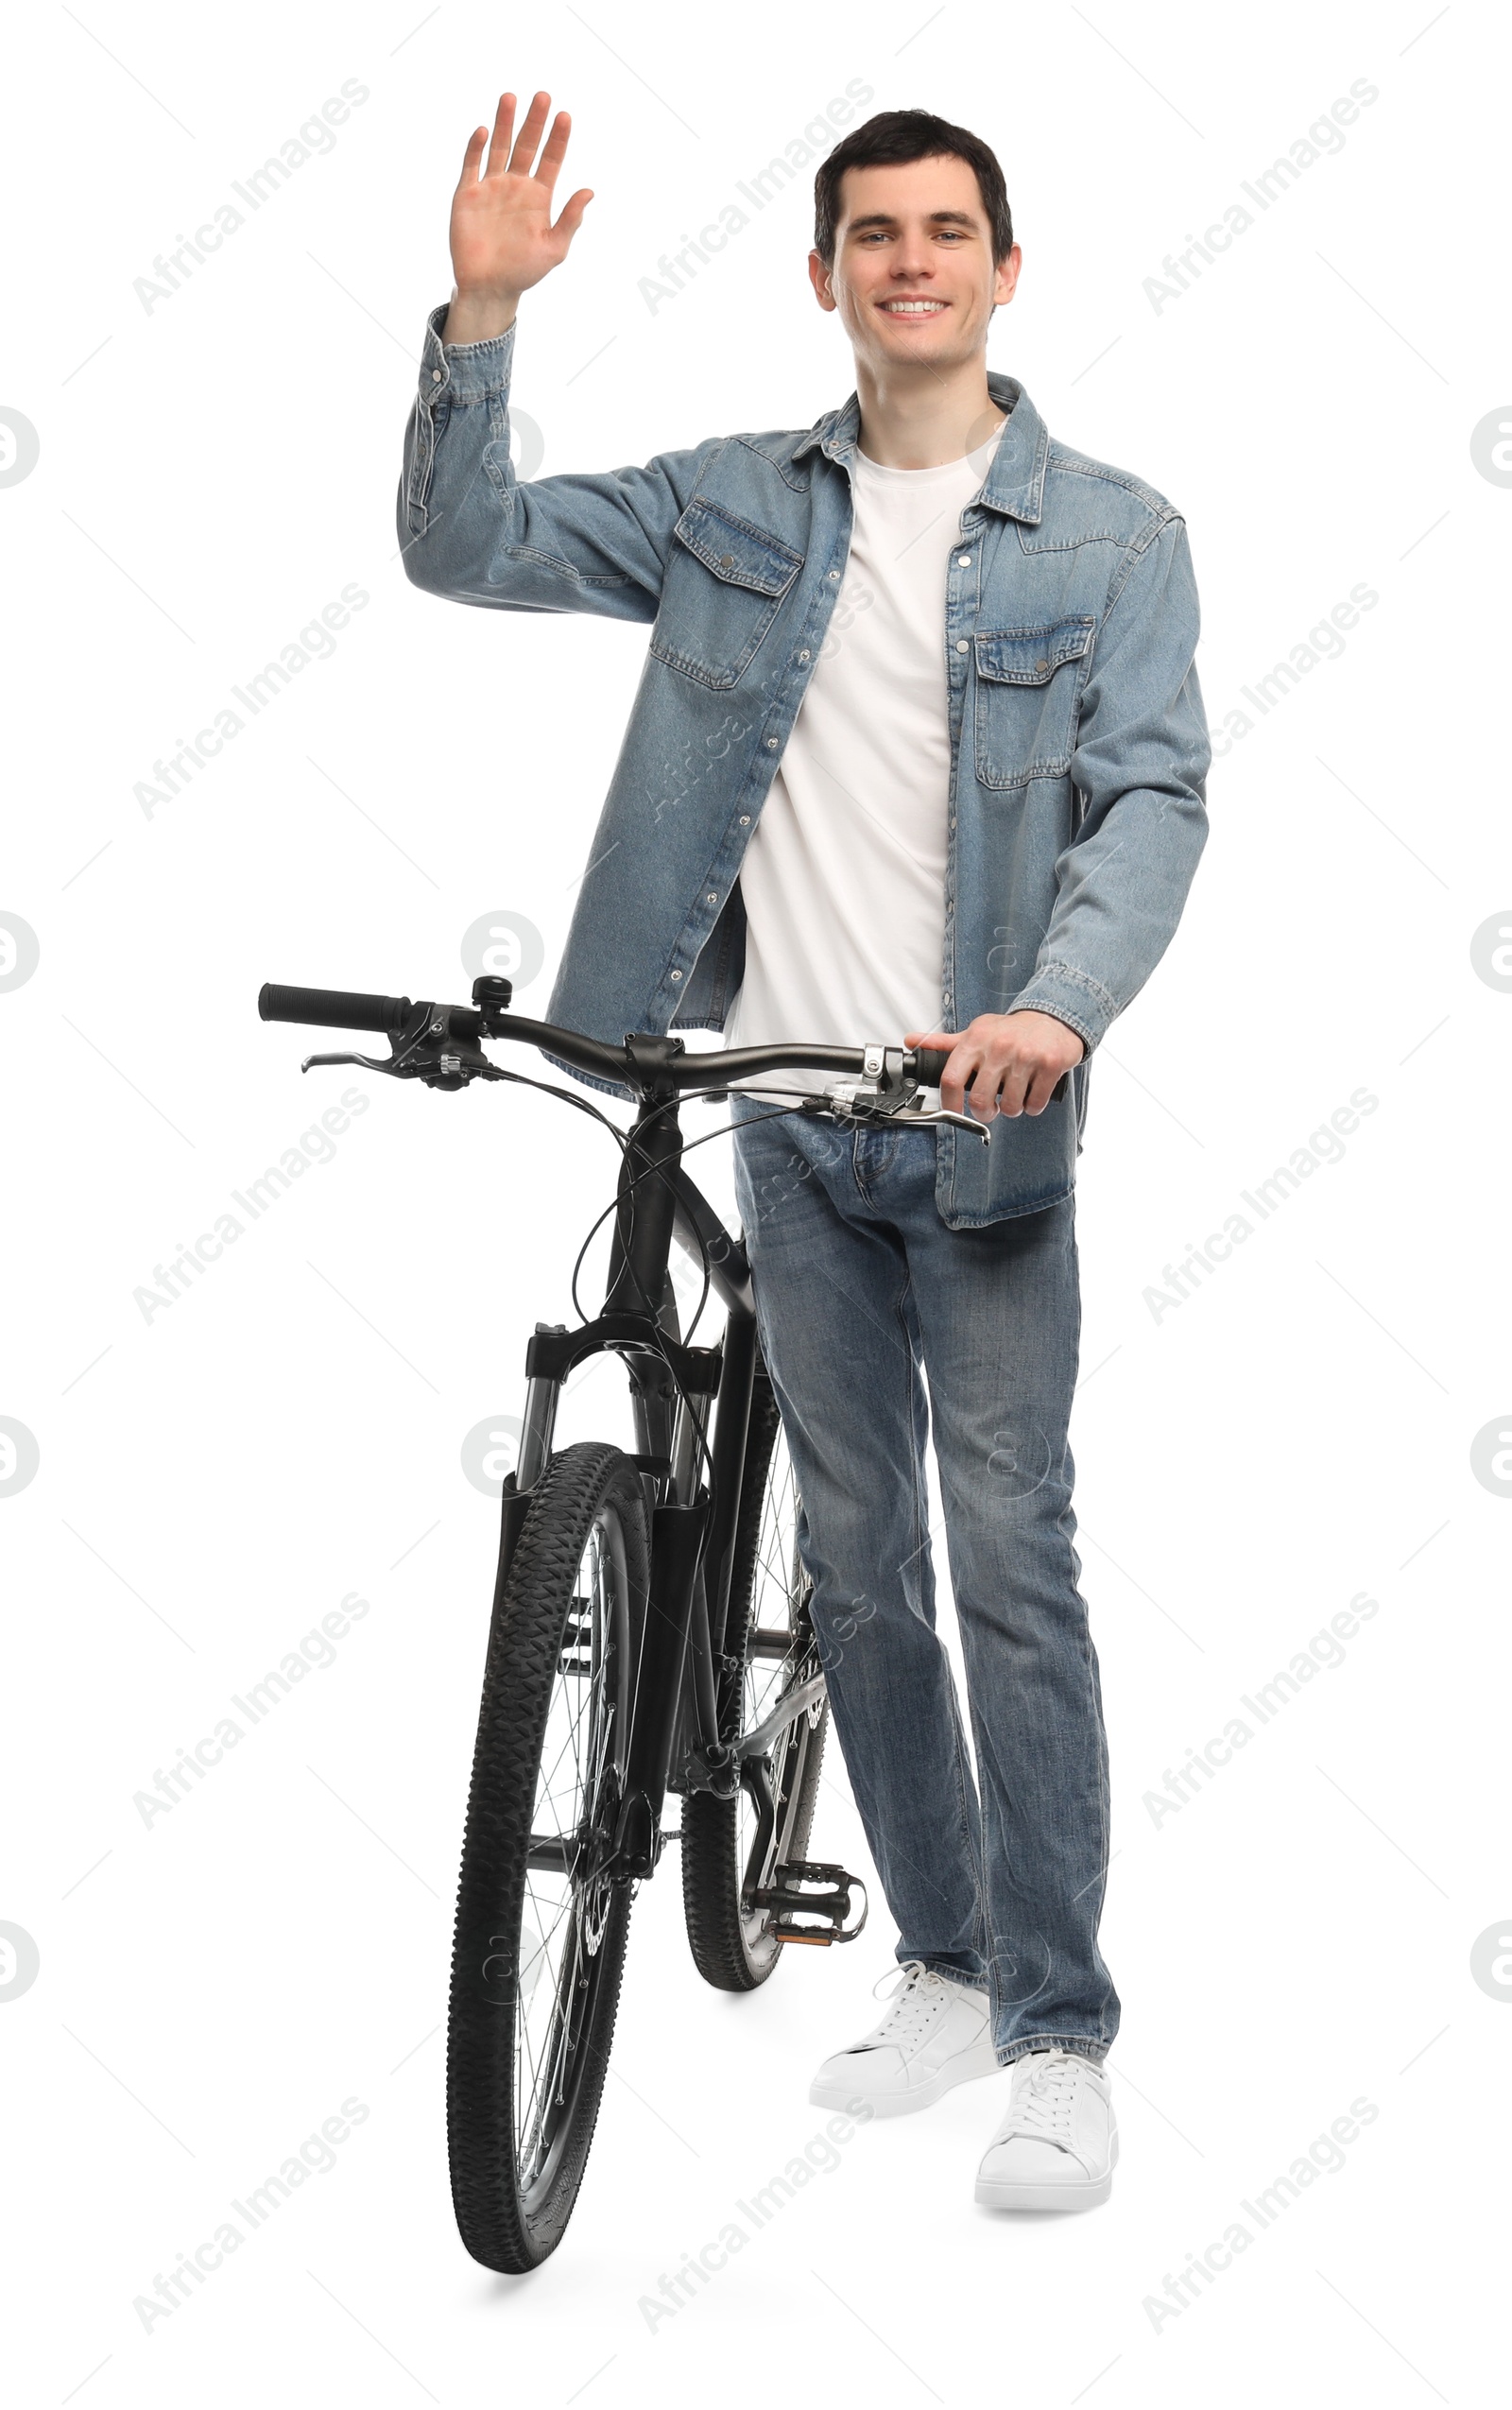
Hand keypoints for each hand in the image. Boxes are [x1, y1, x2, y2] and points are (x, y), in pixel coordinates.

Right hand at [442, 90, 592, 344]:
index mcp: (539, 196)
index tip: (565, 116)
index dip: (558, 138)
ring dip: (505, 122)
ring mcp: (491, 186)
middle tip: (543, 96)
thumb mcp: (554, 249)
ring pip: (499, 147)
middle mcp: (516, 185)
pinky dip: (477, 147)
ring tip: (511, 97)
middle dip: (534, 121)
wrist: (489, 288)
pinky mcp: (467, 194)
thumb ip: (570, 219)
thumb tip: (589, 191)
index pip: (551, 159)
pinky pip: (472, 164)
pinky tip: (485, 131)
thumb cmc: (525, 271)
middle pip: (526, 144)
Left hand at [904, 1009, 1084, 1121]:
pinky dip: (1032, 1107)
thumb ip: (944, 1043)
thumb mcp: (976, 1032)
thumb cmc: (1010, 1030)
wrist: (1054, 1017)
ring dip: (1012, 1110)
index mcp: (976, 1041)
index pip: (951, 1078)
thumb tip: (911, 1041)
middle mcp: (999, 1048)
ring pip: (1010, 1106)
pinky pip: (1035, 1103)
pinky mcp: (1050, 1064)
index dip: (949, 1103)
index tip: (953, 1113)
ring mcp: (1025, 1056)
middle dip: (984, 1113)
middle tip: (989, 1110)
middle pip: (979, 1100)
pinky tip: (1031, 1095)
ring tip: (1013, 1098)